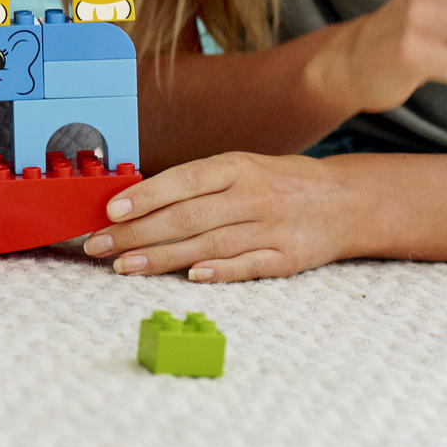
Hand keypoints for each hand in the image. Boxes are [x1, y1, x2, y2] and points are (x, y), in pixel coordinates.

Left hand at [82, 153, 350, 281]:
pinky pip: (248, 266)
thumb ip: (197, 184)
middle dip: (138, 233)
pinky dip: (219, 272)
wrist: (346, 201)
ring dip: (163, 258)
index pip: (183, 180)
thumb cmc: (278, 183)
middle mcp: (252, 195)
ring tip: (125, 267)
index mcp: (236, 167)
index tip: (110, 211)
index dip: (145, 196)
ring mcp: (271, 227)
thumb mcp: (240, 167)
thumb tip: (137, 201)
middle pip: (188, 217)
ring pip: (209, 244)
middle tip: (100, 246)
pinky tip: (190, 278)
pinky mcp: (287, 258)